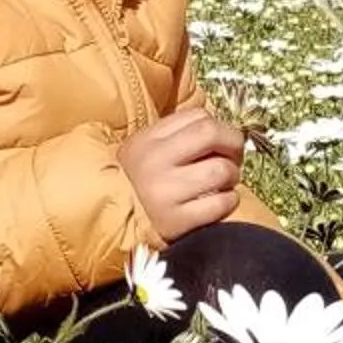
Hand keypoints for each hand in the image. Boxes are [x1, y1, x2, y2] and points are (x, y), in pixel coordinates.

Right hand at [117, 106, 244, 241]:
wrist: (109, 225)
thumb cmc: (136, 184)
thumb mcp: (144, 150)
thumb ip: (177, 135)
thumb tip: (222, 130)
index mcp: (147, 140)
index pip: (199, 117)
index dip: (221, 127)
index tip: (223, 141)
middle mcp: (153, 162)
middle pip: (212, 133)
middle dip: (233, 144)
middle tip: (233, 157)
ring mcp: (164, 193)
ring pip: (221, 170)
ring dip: (232, 176)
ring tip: (223, 183)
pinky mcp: (175, 221)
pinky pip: (220, 204)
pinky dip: (229, 201)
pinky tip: (220, 202)